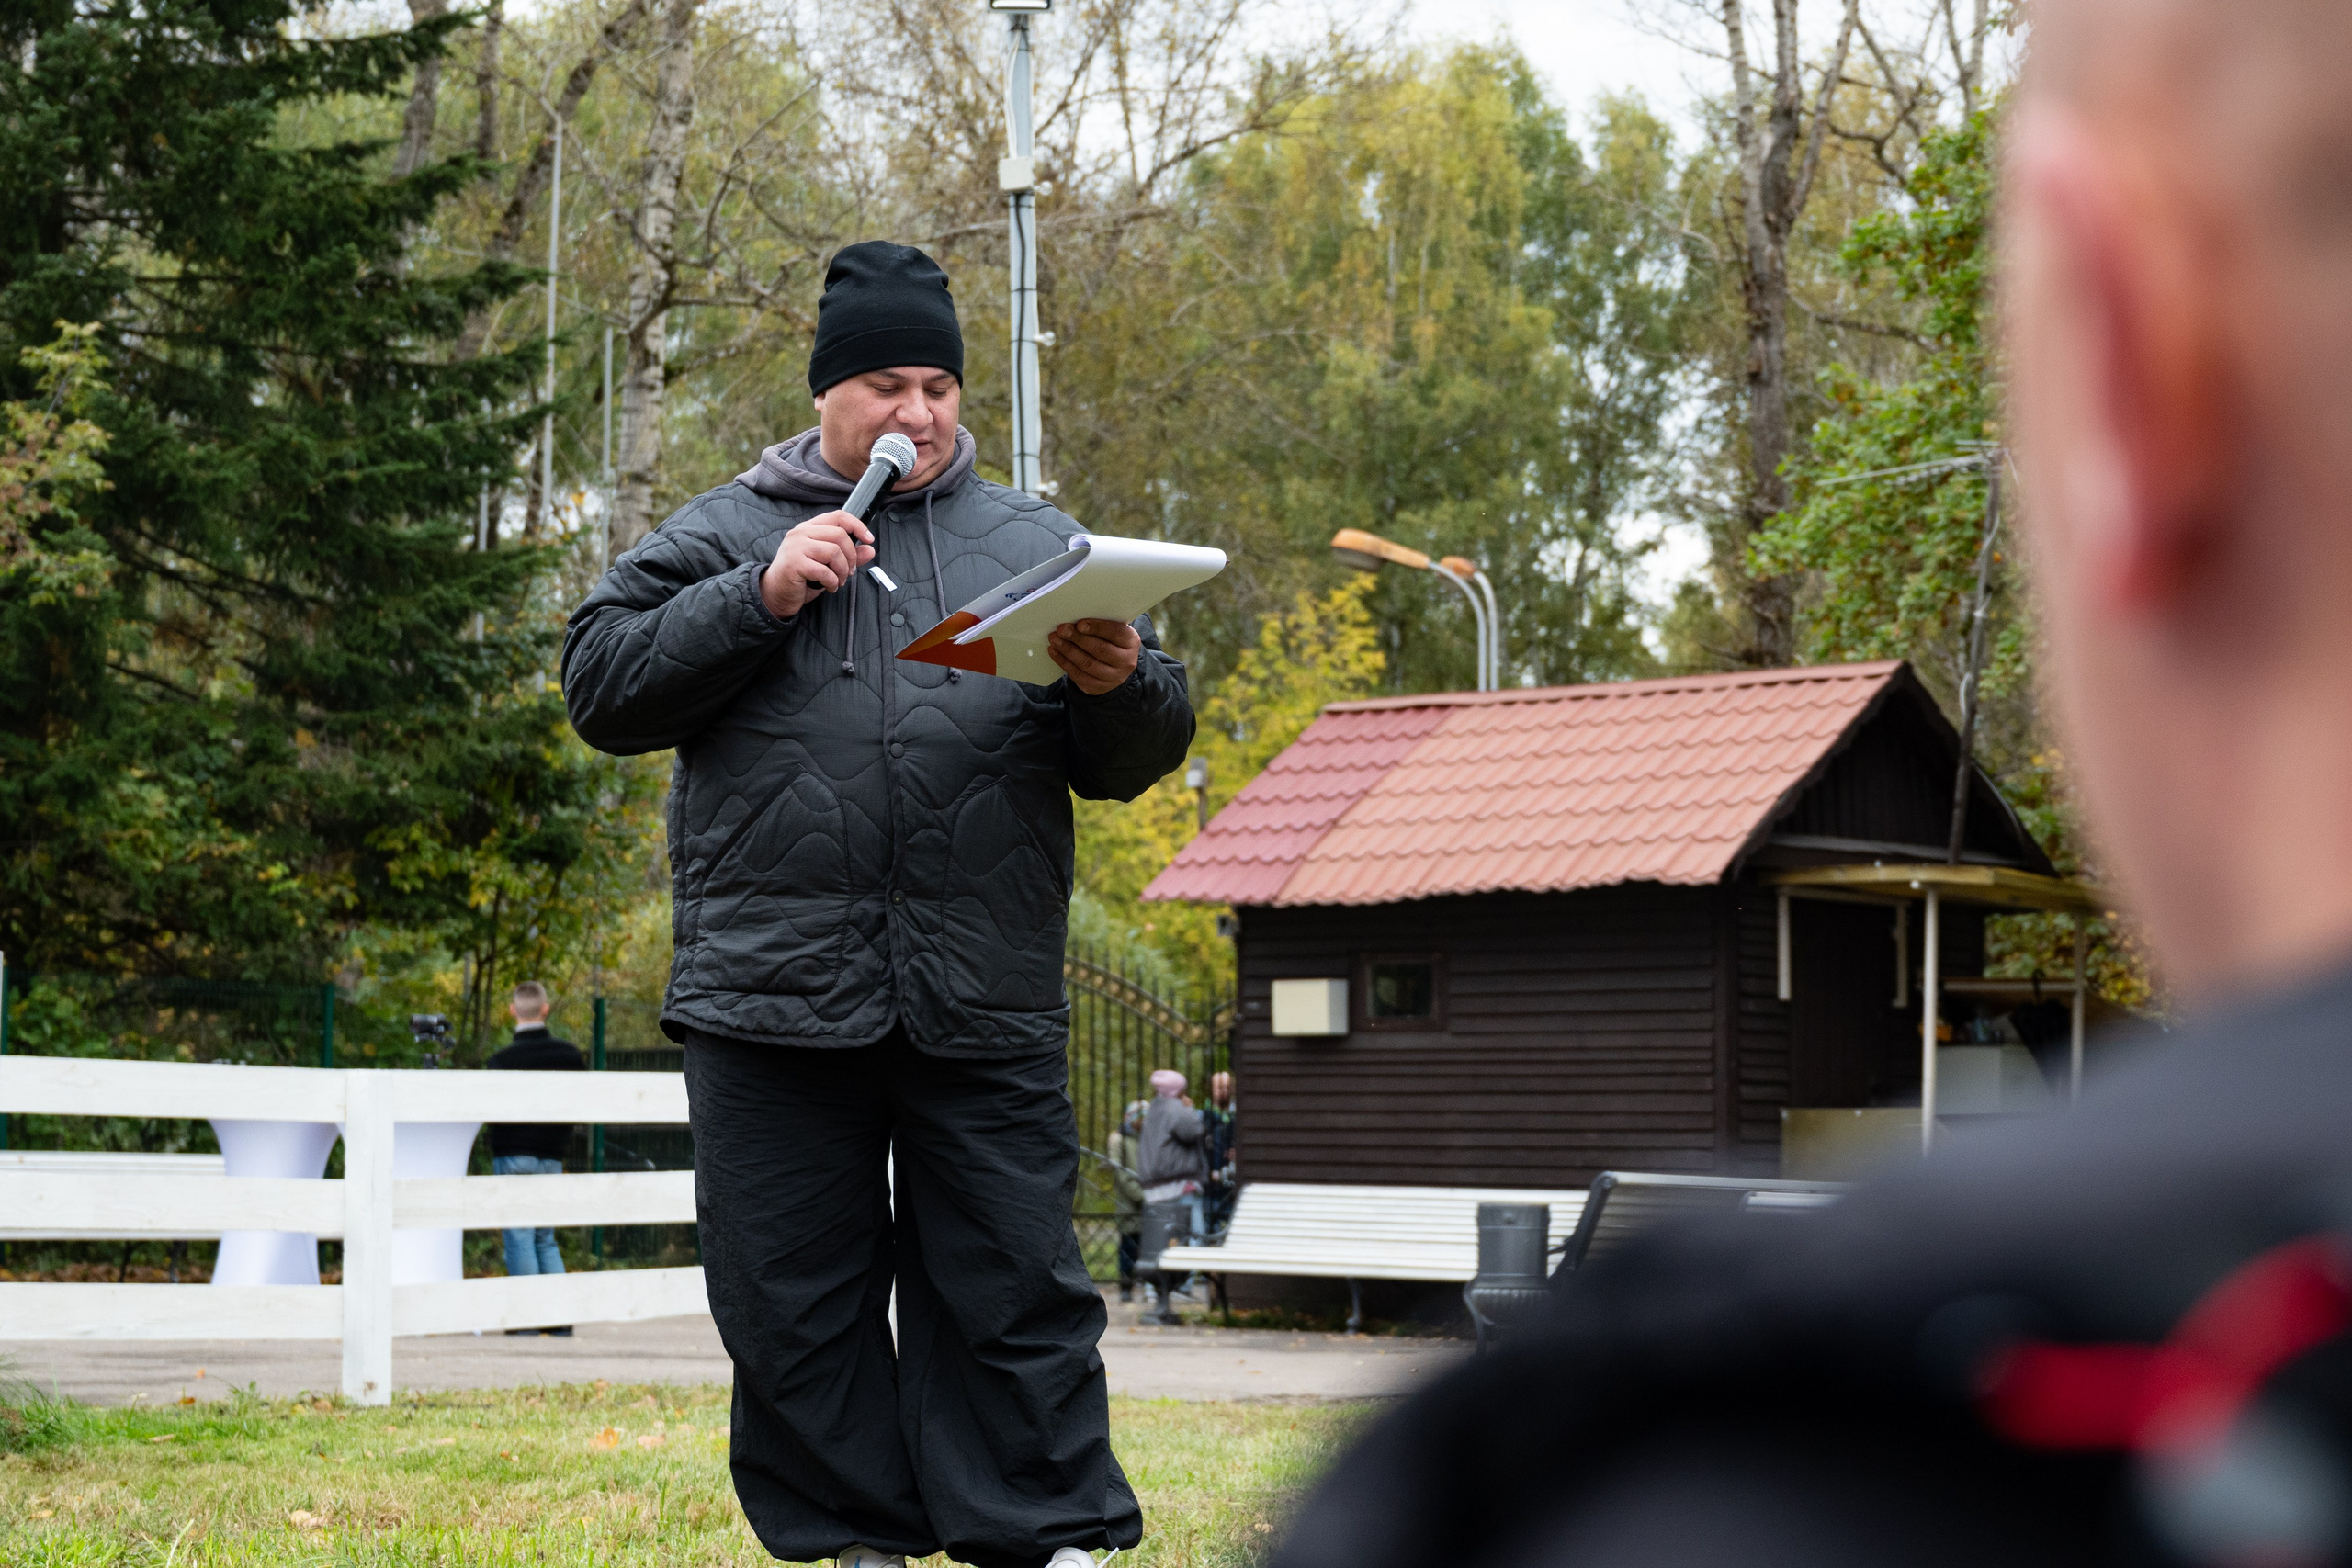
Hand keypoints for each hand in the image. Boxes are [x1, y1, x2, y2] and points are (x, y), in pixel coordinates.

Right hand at [759, 510, 874, 619]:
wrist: (776, 593)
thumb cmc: (801, 577)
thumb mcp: (828, 565)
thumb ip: (848, 556)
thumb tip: (870, 550)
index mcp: (809, 528)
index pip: (838, 516)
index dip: (857, 526)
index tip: (869, 539)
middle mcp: (801, 533)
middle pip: (839, 535)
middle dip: (851, 556)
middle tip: (849, 572)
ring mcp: (796, 547)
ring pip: (834, 552)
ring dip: (842, 571)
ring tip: (838, 581)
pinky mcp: (794, 563)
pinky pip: (824, 570)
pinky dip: (832, 582)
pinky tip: (829, 587)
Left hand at [1047, 619, 1140, 695]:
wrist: (1116, 668)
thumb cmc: (1111, 642)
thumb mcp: (1113, 632)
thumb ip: (1100, 625)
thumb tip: (1075, 619)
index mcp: (1131, 642)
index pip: (1115, 633)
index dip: (1097, 628)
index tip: (1080, 624)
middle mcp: (1125, 661)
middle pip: (1100, 649)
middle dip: (1078, 638)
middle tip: (1062, 630)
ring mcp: (1113, 677)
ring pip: (1087, 664)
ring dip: (1068, 650)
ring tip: (1055, 640)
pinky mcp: (1098, 687)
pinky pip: (1079, 675)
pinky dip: (1064, 662)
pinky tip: (1055, 652)